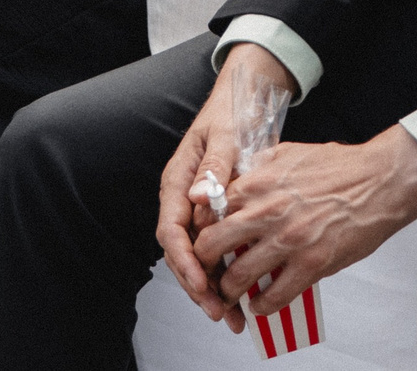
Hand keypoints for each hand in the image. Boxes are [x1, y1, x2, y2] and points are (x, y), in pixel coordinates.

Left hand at [156, 46, 416, 331]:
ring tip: (232, 292)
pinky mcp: (312, 264)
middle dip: (204, 264)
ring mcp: (289, 240)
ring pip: (238, 277)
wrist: (381, 181)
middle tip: (208, 271)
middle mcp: (267, 211)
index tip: (203, 240)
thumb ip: (255, 168)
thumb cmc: (339, 166)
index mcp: (258, 182)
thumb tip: (231, 183)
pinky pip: (275, 296)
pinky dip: (262, 306)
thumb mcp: (287, 153)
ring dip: (230, 290)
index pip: (208, 212)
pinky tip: (261, 304)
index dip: (200, 230)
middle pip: (212, 246)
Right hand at [158, 44, 291, 327]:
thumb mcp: (225, 135)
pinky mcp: (215, 214)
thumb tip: (198, 197)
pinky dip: (225, 271)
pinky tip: (241, 293)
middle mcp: (183, 199)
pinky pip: (215, 249)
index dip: (185, 260)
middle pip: (182, 252)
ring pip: (197, 257)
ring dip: (212, 286)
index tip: (201, 282)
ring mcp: (197, 209)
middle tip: (220, 311)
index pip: (172, 230)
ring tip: (231, 315)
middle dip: (198, 285)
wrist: (244, 101)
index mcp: (178, 181)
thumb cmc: (231, 114)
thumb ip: (215, 165)